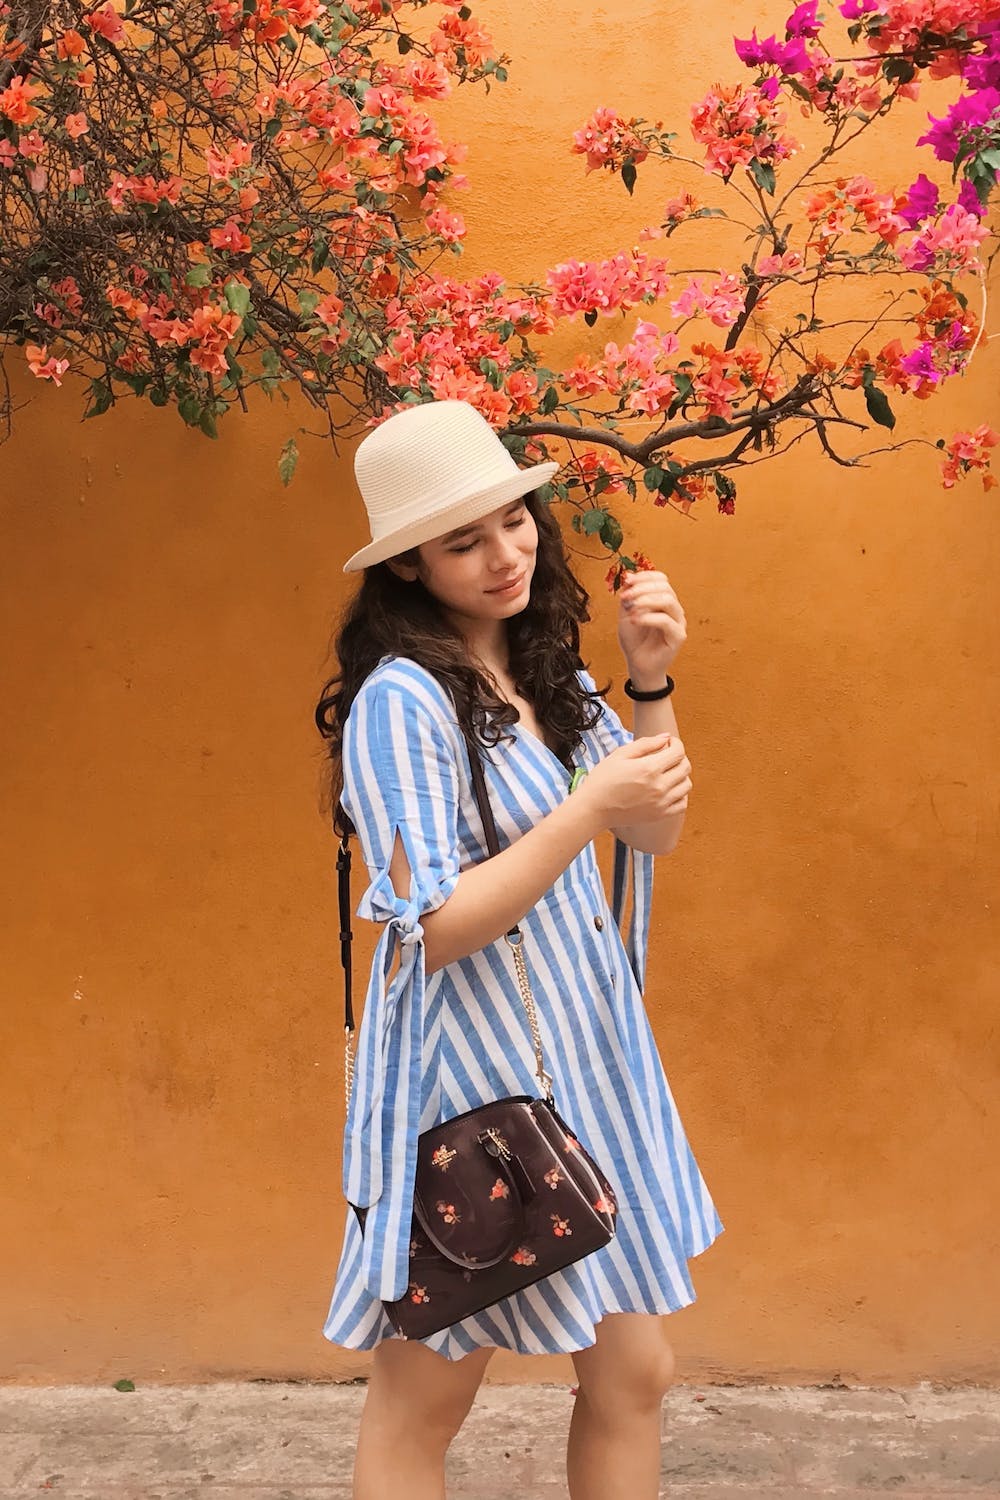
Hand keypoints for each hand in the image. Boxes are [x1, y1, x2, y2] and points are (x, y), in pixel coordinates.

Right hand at [579, 734, 691, 829]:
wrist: (594, 808)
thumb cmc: (603, 779)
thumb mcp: (620, 754)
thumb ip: (646, 743)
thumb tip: (666, 737)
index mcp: (649, 769)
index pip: (678, 752)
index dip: (676, 743)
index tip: (669, 742)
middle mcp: (659, 786)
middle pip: (685, 767)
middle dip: (679, 757)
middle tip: (666, 755)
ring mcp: (661, 803)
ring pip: (686, 785)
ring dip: (681, 775)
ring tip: (667, 772)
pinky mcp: (659, 815)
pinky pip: (682, 804)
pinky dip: (680, 794)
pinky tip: (669, 789)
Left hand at [616, 569, 685, 685]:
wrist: (638, 665)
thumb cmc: (635, 641)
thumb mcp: (626, 613)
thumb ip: (629, 596)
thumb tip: (629, 576)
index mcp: (663, 601)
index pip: (661, 579)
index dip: (644, 577)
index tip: (627, 581)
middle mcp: (674, 609)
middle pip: (665, 587)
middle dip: (642, 589)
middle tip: (625, 597)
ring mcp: (678, 622)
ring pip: (668, 600)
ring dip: (645, 601)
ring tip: (631, 610)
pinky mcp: (678, 636)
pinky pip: (666, 620)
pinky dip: (648, 617)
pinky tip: (635, 621)